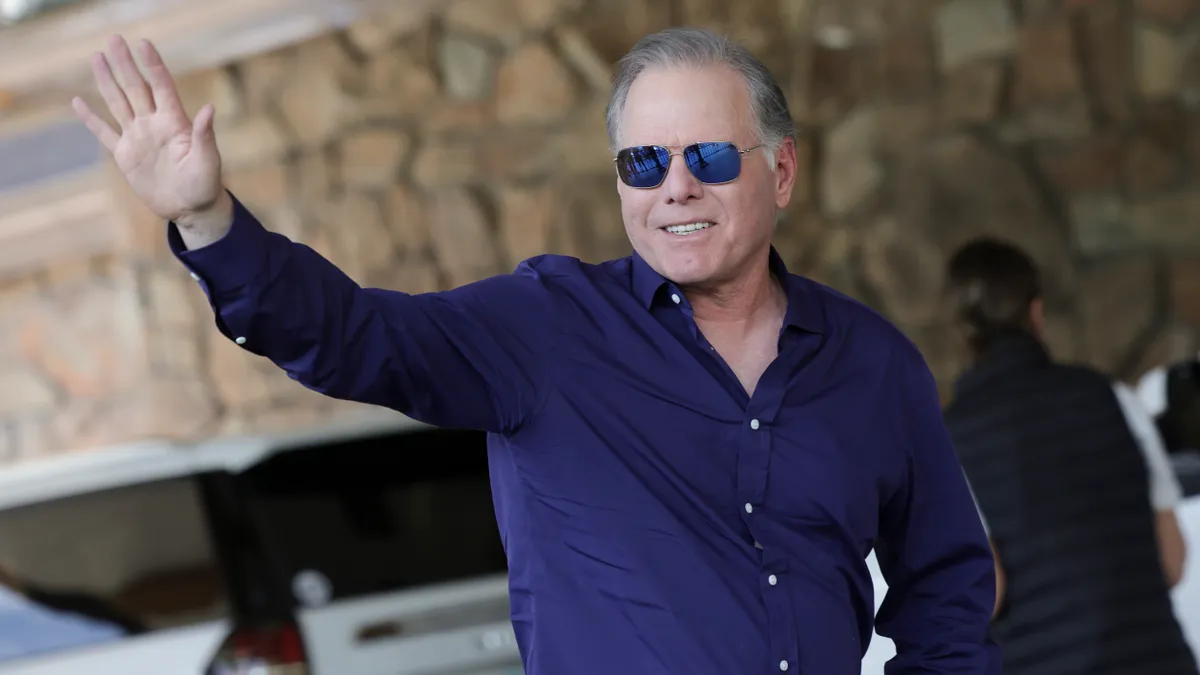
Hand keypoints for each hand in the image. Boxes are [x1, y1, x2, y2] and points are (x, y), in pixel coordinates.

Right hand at [72, 36, 224, 225]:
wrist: (191, 209)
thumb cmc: (205, 184)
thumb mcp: (208, 161)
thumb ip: (205, 135)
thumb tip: (209, 109)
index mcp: (175, 123)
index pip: (162, 87)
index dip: (153, 66)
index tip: (143, 44)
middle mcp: (154, 124)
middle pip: (136, 88)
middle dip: (125, 65)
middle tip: (113, 39)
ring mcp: (138, 137)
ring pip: (118, 103)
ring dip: (107, 82)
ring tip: (97, 57)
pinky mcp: (126, 155)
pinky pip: (104, 133)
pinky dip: (91, 119)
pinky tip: (78, 102)